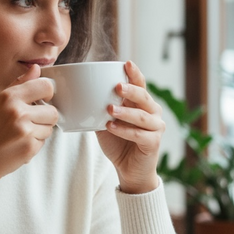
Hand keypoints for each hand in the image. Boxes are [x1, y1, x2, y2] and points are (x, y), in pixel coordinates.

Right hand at [0, 65, 57, 199]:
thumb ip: (18, 85)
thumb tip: (36, 69)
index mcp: (9, 97)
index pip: (45, 86)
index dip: (47, 93)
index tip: (43, 99)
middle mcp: (19, 112)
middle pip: (53, 111)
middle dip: (45, 118)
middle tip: (29, 123)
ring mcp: (25, 131)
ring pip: (49, 128)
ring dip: (39, 132)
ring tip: (20, 135)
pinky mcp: (29, 148)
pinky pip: (43, 142)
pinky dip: (33, 145)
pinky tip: (18, 145)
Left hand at [96, 60, 163, 194]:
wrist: (129, 170)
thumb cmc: (118, 143)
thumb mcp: (106, 122)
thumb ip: (99, 109)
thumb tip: (77, 95)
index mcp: (141, 104)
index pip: (140, 84)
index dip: (134, 74)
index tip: (126, 63)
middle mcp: (153, 112)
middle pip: (144, 97)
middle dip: (131, 90)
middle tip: (117, 86)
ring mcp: (156, 128)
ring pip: (142, 116)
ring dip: (125, 112)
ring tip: (110, 109)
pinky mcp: (154, 143)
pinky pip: (139, 134)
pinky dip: (125, 130)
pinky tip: (111, 127)